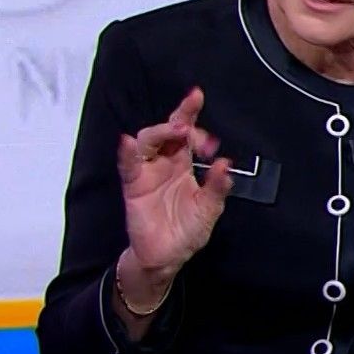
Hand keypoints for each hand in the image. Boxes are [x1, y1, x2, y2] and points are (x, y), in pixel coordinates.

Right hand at [117, 87, 231, 284]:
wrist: (168, 256)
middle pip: (166, 131)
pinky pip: (127, 165)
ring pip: (146, 141)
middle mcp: (164, 163)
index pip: (187, 132)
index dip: (190, 113)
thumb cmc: (187, 230)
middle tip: (190, 126)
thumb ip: (217, 187)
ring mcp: (147, 172)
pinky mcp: (133, 185)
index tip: (197, 97)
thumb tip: (225, 164)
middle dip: (178, 120)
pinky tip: (128, 142)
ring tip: (174, 129)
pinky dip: (127, 152)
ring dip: (159, 132)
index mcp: (184, 163)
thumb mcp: (210, 208)